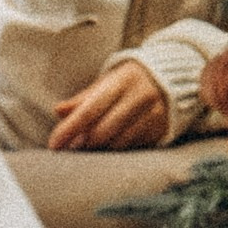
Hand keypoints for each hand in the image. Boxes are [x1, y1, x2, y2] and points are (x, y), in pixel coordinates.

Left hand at [49, 60, 170, 151]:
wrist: (174, 78)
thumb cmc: (130, 81)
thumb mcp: (107, 82)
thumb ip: (83, 98)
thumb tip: (58, 111)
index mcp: (121, 81)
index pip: (90, 109)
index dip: (70, 128)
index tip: (54, 144)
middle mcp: (139, 97)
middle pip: (103, 130)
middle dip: (84, 143)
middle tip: (70, 149)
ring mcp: (152, 115)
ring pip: (118, 143)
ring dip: (100, 150)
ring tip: (89, 148)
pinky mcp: (160, 129)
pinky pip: (132, 147)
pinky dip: (117, 150)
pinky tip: (110, 147)